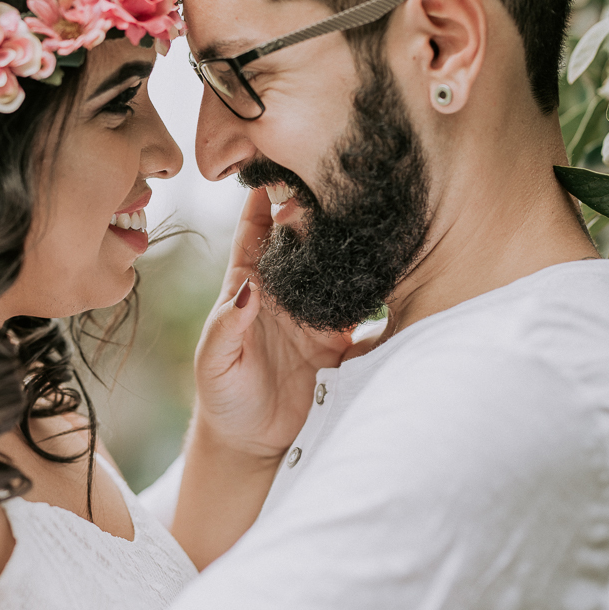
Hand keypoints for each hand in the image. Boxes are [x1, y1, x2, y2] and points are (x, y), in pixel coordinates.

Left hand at [193, 188, 353, 459]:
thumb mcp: (215, 361)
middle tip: (335, 179)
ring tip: (369, 211)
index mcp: (248, 287)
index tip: (280, 166)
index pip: (256, 232)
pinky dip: (378, 288)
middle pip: (304, 238)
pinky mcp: (344, 339)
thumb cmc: (225, 396)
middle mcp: (285, 292)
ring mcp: (318, 312)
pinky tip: (393, 267)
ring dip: (351, 241)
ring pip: (338, 264)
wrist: (255, 443)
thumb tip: (247, 289)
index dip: (265, 199)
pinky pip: (367, 307)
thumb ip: (226, 325)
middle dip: (318, 208)